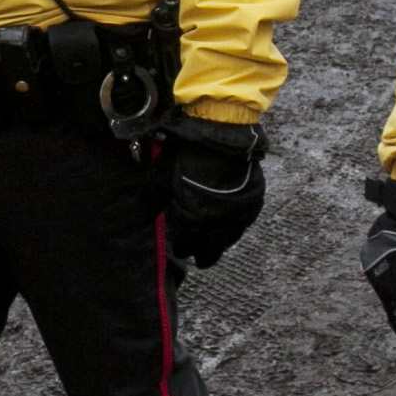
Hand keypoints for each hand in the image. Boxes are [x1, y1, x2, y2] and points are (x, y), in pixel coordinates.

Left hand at [161, 115, 265, 267]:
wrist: (219, 135)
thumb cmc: (186, 155)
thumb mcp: (162, 176)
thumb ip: (153, 199)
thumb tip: (144, 215)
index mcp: (191, 218)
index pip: (187, 243)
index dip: (183, 248)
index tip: (180, 250)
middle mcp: (215, 222)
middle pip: (210, 249)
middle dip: (203, 255)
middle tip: (200, 259)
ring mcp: (236, 213)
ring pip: (229, 239)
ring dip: (220, 244)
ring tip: (215, 248)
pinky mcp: (252, 201)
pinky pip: (244, 223)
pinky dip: (236, 228)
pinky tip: (233, 229)